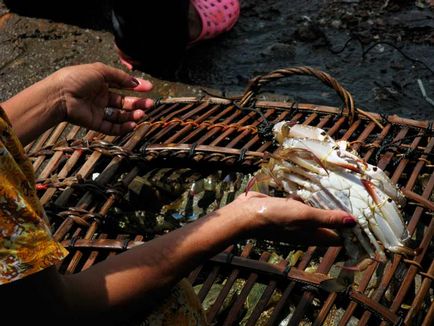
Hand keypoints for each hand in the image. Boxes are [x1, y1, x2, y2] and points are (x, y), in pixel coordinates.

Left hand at [55, 62, 153, 134]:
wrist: (59, 95)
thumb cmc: (76, 78)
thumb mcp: (100, 71)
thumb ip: (120, 77)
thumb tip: (136, 82)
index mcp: (101, 83)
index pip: (123, 86)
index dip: (136, 87)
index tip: (149, 88)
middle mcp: (101, 97)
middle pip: (124, 102)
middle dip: (138, 103)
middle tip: (150, 104)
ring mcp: (98, 111)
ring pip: (120, 115)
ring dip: (132, 115)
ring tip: (142, 114)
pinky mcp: (95, 123)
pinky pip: (112, 127)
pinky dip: (123, 127)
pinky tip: (132, 124)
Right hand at [228, 191, 356, 245]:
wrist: (247, 214)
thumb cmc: (276, 218)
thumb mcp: (305, 216)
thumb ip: (328, 218)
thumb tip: (354, 222)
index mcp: (314, 235)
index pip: (340, 238)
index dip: (354, 233)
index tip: (368, 220)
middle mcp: (308, 229)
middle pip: (330, 224)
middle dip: (343, 214)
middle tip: (358, 197)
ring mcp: (297, 219)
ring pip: (317, 212)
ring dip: (327, 202)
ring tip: (342, 188)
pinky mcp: (288, 208)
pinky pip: (304, 203)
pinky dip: (310, 195)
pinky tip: (315, 183)